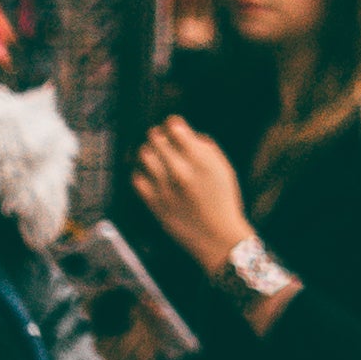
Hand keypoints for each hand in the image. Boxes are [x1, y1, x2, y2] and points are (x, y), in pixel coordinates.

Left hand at [133, 116, 254, 264]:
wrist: (217, 236)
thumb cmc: (223, 201)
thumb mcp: (224, 169)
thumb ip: (207, 149)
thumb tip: (189, 135)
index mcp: (200, 160)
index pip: (175, 128)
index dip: (173, 123)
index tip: (174, 126)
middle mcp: (180, 170)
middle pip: (155, 138)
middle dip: (158, 135)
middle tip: (160, 138)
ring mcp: (163, 186)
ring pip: (143, 155)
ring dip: (147, 151)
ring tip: (153, 154)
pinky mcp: (152, 201)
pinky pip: (136, 178)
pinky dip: (140, 172)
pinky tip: (149, 174)